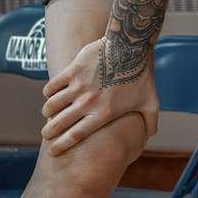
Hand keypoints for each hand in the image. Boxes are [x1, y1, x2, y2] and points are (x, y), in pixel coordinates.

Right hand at [40, 37, 158, 155]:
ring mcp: (79, 86)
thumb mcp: (150, 102)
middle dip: (49, 132)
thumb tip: (149, 136)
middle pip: (59, 124)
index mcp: (103, 114)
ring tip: (49, 113)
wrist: (132, 47)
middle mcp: (88, 102)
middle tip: (46, 134)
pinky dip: (49, 92)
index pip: (75, 136)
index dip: (61, 146)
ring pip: (52, 105)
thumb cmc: (142, 75)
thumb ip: (150, 121)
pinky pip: (52, 86)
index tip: (53, 151)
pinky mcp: (73, 70)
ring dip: (48, 111)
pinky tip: (50, 94)